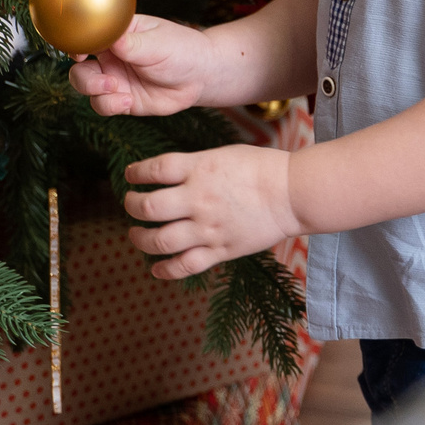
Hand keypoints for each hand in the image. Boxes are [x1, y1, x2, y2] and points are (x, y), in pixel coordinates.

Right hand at [68, 14, 214, 115]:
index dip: (77, 44)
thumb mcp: (157, 42)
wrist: (201, 76)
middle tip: (105, 80)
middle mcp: (112, 56)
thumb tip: (108, 34)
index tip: (79, 53)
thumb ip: (131, 43)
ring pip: (86, 87)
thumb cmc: (181, 50)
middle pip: (80, 67)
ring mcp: (116, 78)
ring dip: (95, 91)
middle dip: (84, 76)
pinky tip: (127, 102)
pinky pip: (103, 105)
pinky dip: (109, 105)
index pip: (87, 36)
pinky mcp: (122, 99)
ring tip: (116, 89)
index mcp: (118, 34)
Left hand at [122, 144, 299, 278]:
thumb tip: (167, 175)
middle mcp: (198, 198)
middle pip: (148, 207)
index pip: (154, 170)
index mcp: (200, 168)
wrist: (293, 193)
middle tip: (131, 204)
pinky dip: (165, 270)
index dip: (136, 173)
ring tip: (136, 234)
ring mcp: (208, 227)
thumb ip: (195, 166)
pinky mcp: (221, 250)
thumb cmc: (262, 168)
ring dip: (140, 238)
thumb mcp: (223, 154)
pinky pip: (185, 266)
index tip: (131, 175)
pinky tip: (157, 268)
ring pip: (159, 240)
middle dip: (132, 206)